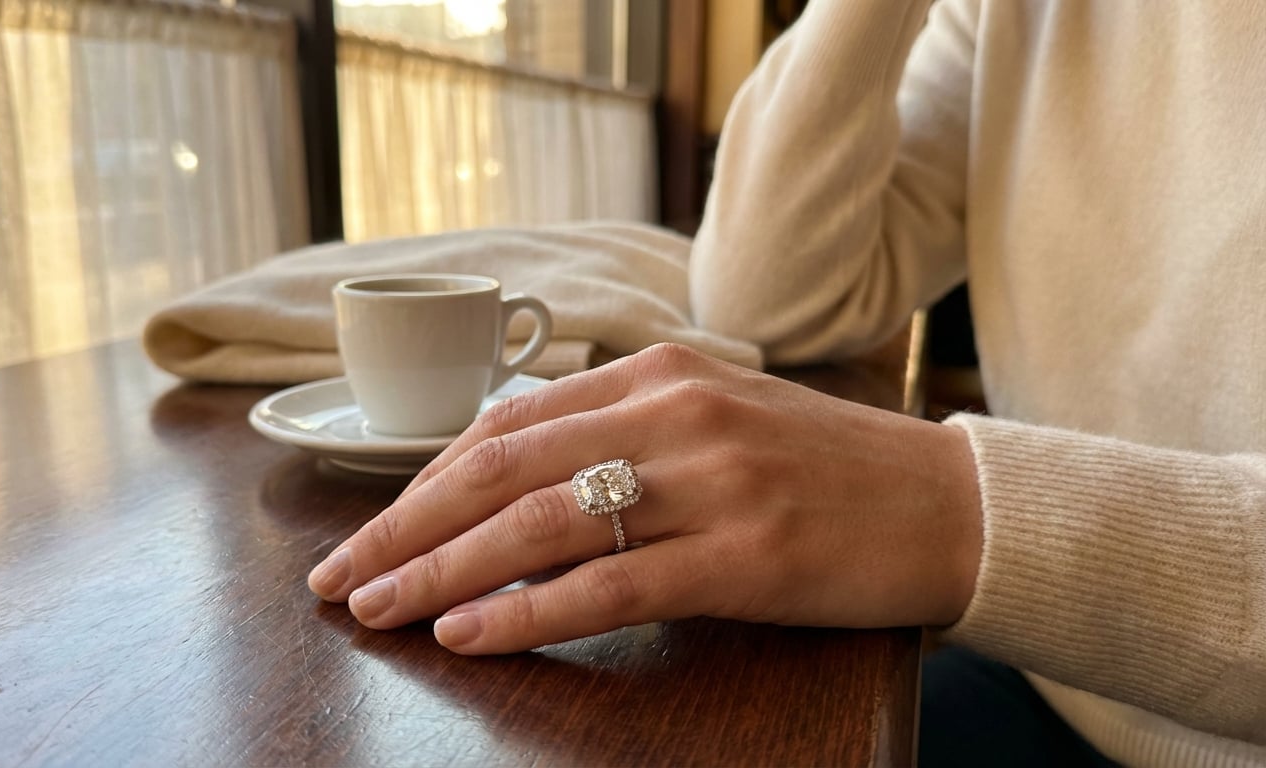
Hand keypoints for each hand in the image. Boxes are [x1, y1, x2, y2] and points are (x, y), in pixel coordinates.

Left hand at [308, 344, 982, 653]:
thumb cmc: (824, 469)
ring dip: (442, 571)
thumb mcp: (715, 420)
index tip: (369, 529)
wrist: (951, 503)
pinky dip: (525, 612)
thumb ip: (620, 432)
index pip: (506, 426)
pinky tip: (467, 635)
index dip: (423, 482)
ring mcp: (709, 482)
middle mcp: (674, 414)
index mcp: (659, 374)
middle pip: (501, 470)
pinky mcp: (743, 554)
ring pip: (538, 524)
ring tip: (379, 609)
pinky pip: (607, 583)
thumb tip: (509, 475)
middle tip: (340, 578)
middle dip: (405, 527)